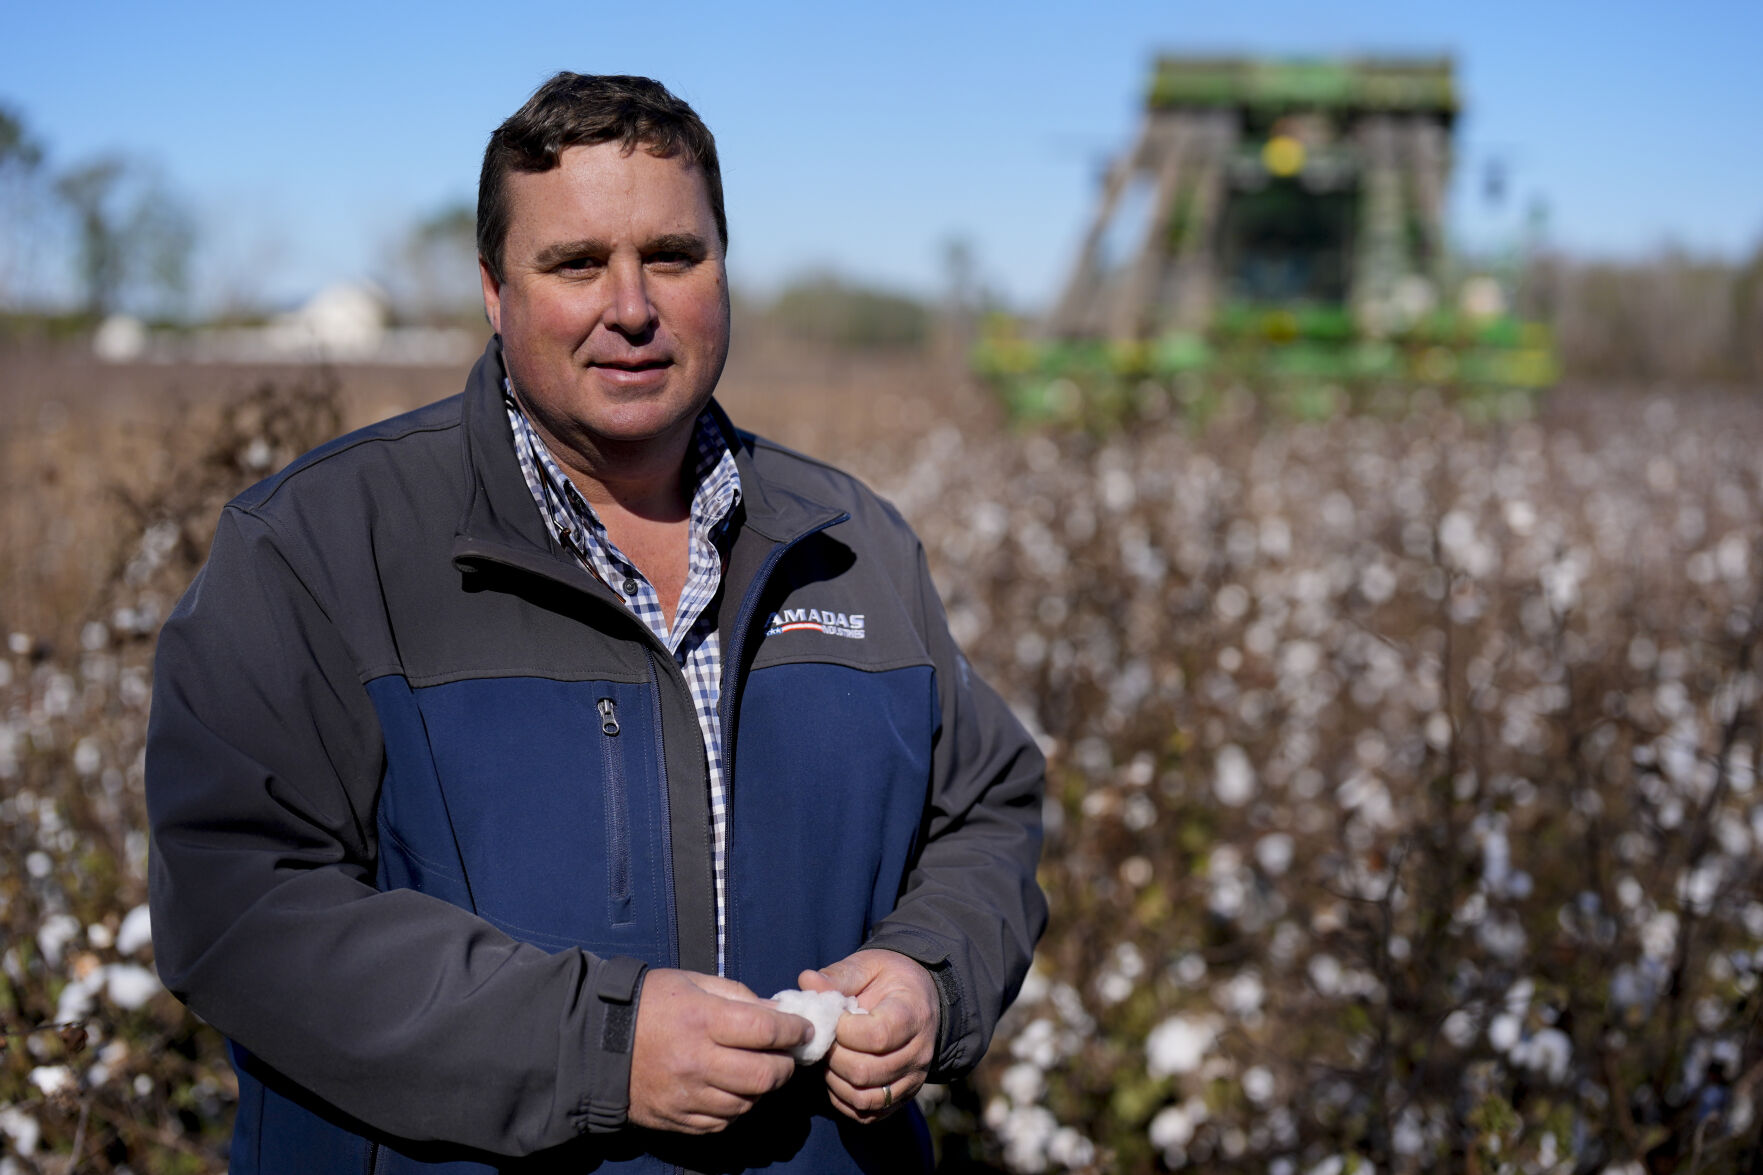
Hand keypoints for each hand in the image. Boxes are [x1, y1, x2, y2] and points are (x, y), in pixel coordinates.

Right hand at [628, 968, 811, 1133]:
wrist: (595, 1043)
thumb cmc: (648, 1004)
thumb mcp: (693, 982)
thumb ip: (738, 996)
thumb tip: (778, 1012)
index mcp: (701, 1020)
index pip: (764, 1030)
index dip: (793, 1029)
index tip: (804, 1028)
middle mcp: (696, 1061)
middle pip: (763, 1075)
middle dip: (785, 1064)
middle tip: (786, 1054)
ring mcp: (686, 1095)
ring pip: (747, 1102)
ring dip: (761, 1088)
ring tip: (759, 1070)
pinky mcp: (677, 1119)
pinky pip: (723, 1122)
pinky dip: (736, 1108)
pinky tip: (733, 1089)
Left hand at [798, 949, 937, 1122]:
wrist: (919, 998)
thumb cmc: (890, 979)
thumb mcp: (868, 966)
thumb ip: (838, 976)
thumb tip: (806, 982)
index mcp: (913, 1014)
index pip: (877, 1036)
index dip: (844, 1031)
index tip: (835, 1017)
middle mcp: (918, 1052)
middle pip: (867, 1071)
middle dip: (833, 1057)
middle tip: (825, 1040)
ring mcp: (912, 1079)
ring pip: (865, 1098)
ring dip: (835, 1081)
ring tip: (829, 1058)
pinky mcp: (902, 1097)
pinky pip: (868, 1114)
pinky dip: (843, 1100)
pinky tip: (837, 1076)